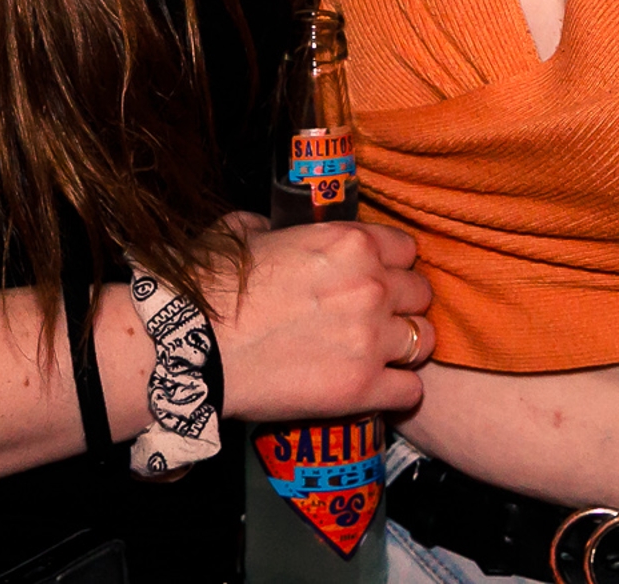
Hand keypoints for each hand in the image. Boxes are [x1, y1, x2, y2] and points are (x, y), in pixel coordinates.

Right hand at [206, 213, 432, 421]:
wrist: (194, 347)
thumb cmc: (214, 287)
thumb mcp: (248, 232)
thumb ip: (278, 226)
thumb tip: (276, 229)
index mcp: (349, 242)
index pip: (406, 248)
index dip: (390, 264)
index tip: (376, 278)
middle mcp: (371, 286)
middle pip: (421, 293)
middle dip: (401, 304)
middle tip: (374, 318)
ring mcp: (370, 339)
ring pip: (424, 340)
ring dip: (404, 347)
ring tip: (378, 355)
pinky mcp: (362, 389)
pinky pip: (411, 391)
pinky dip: (396, 392)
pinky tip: (373, 389)